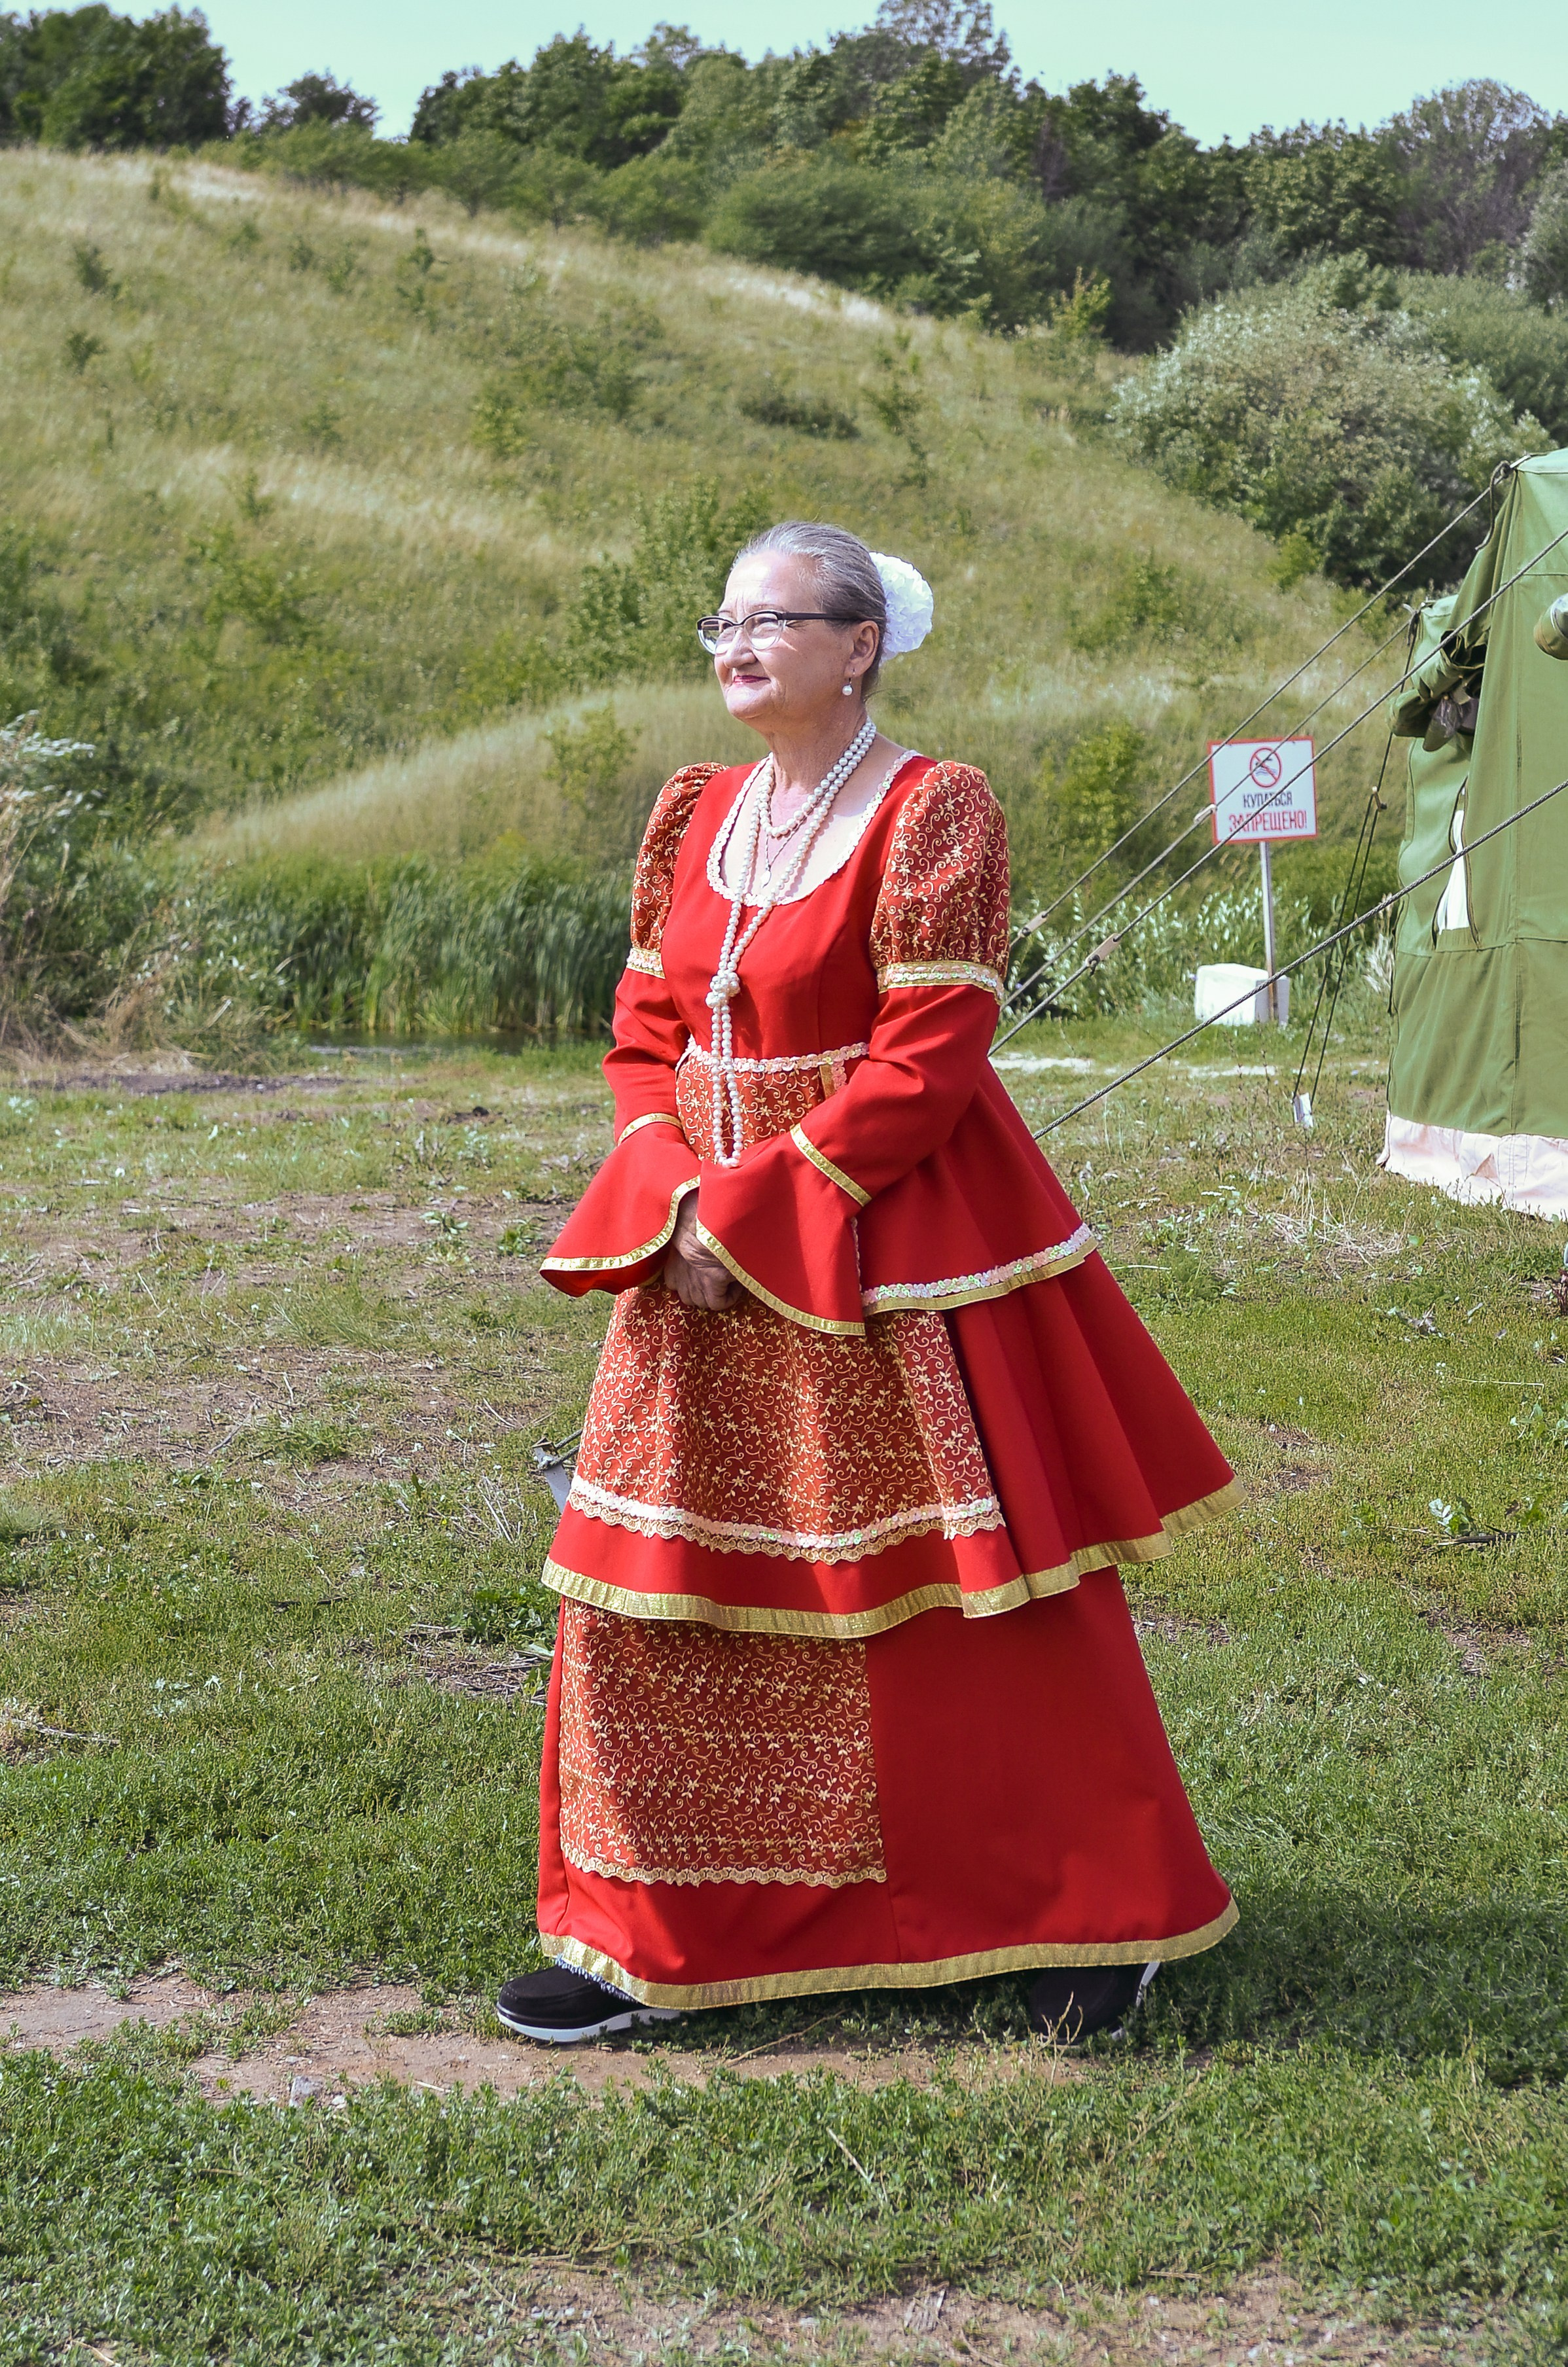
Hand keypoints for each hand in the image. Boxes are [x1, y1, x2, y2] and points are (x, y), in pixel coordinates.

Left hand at [662, 1189, 743, 1311]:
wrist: (712, 1211)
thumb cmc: (702, 1213)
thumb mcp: (688, 1227)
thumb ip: (688, 1240)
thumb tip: (695, 1240)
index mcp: (671, 1261)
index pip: (673, 1283)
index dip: (691, 1281)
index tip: (705, 1271)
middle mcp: (679, 1274)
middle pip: (688, 1297)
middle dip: (703, 1291)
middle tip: (717, 1277)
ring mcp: (694, 1279)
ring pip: (703, 1302)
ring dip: (715, 1294)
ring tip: (727, 1278)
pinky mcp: (713, 1279)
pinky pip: (719, 1303)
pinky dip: (729, 1296)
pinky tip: (736, 1280)